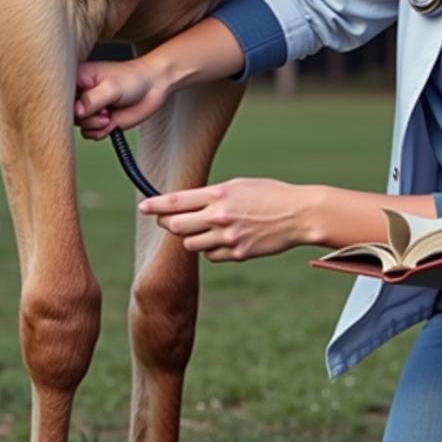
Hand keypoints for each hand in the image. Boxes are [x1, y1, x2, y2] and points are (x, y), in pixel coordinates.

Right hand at [73, 58, 168, 138]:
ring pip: (80, 126)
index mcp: (77, 78)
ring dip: (94, 125)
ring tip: (108, 115)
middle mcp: (81, 94)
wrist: (153, 87)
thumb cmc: (133, 78)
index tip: (82, 109)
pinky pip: (90, 133)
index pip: (60, 96)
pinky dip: (100, 132)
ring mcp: (90, 108)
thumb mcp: (111, 87)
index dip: (69, 106)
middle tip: (103, 112)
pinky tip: (110, 123)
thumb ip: (91, 100)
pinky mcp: (100, 120)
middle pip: (69, 114)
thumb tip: (76, 112)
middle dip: (87, 117)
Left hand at [138, 178, 316, 261]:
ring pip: (190, 244)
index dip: (155, 204)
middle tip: (171, 220)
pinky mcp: (238, 253)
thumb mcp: (239, 185)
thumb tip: (188, 205)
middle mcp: (219, 216)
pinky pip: (210, 256)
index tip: (142, 206)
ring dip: (191, 238)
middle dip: (170, 224)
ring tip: (205, 228)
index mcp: (219, 194)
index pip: (177, 201)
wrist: (299, 214)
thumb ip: (212, 195)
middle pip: (177, 226)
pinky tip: (224, 239)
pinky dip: (211, 250)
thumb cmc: (269, 194)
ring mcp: (228, 237)